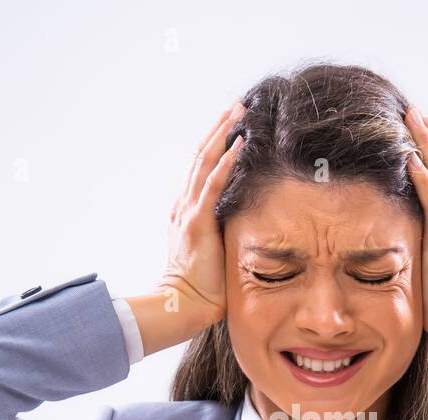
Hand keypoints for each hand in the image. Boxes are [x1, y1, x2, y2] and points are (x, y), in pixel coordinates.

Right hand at [159, 99, 246, 326]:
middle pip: (200, 157)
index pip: (201, 170)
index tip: (232, 126)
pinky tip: (236, 145)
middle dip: (218, 129)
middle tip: (236, 106)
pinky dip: (223, 164)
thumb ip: (222, 232)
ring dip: (221, 135)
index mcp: (186, 212)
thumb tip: (244, 222)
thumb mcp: (214, 251)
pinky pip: (211, 186)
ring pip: (203, 163)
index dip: (214, 144)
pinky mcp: (196, 223)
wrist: (184, 305)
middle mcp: (183, 206)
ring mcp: (187, 213)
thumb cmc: (203, 288)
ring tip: (238, 113)